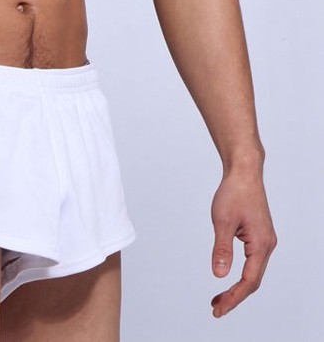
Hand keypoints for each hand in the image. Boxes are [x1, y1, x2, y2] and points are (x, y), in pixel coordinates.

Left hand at [210, 166, 275, 316]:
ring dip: (237, 287)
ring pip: (253, 272)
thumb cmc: (233, 193)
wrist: (244, 173)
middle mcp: (267, 246)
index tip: (218, 308)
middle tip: (215, 308)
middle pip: (253, 281)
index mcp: (261, 244)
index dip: (234, 297)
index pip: (249, 281)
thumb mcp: (222, 221)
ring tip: (218, 298)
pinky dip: (240, 274)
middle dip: (234, 297)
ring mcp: (264, 241)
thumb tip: (219, 275)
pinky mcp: (259, 236)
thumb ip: (221, 249)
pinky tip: (228, 276)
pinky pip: (252, 262)